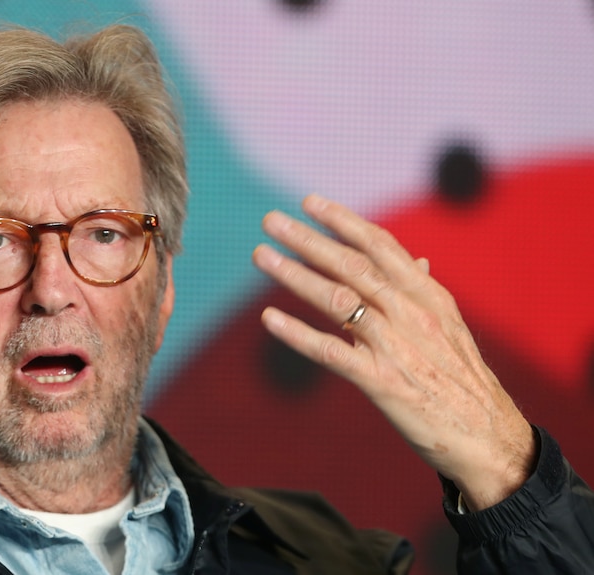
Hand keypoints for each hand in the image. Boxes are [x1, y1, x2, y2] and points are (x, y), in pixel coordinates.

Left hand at [252, 195, 535, 510]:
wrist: (487, 436)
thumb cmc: (462, 378)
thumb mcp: (449, 326)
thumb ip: (424, 291)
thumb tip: (417, 259)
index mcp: (428, 295)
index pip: (381, 246)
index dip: (344, 222)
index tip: (310, 202)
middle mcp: (411, 313)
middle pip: (352, 265)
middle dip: (308, 239)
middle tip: (270, 220)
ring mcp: (395, 346)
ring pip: (337, 300)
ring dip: (294, 275)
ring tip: (261, 255)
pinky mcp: (381, 382)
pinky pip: (331, 352)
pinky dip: (297, 334)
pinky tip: (268, 319)